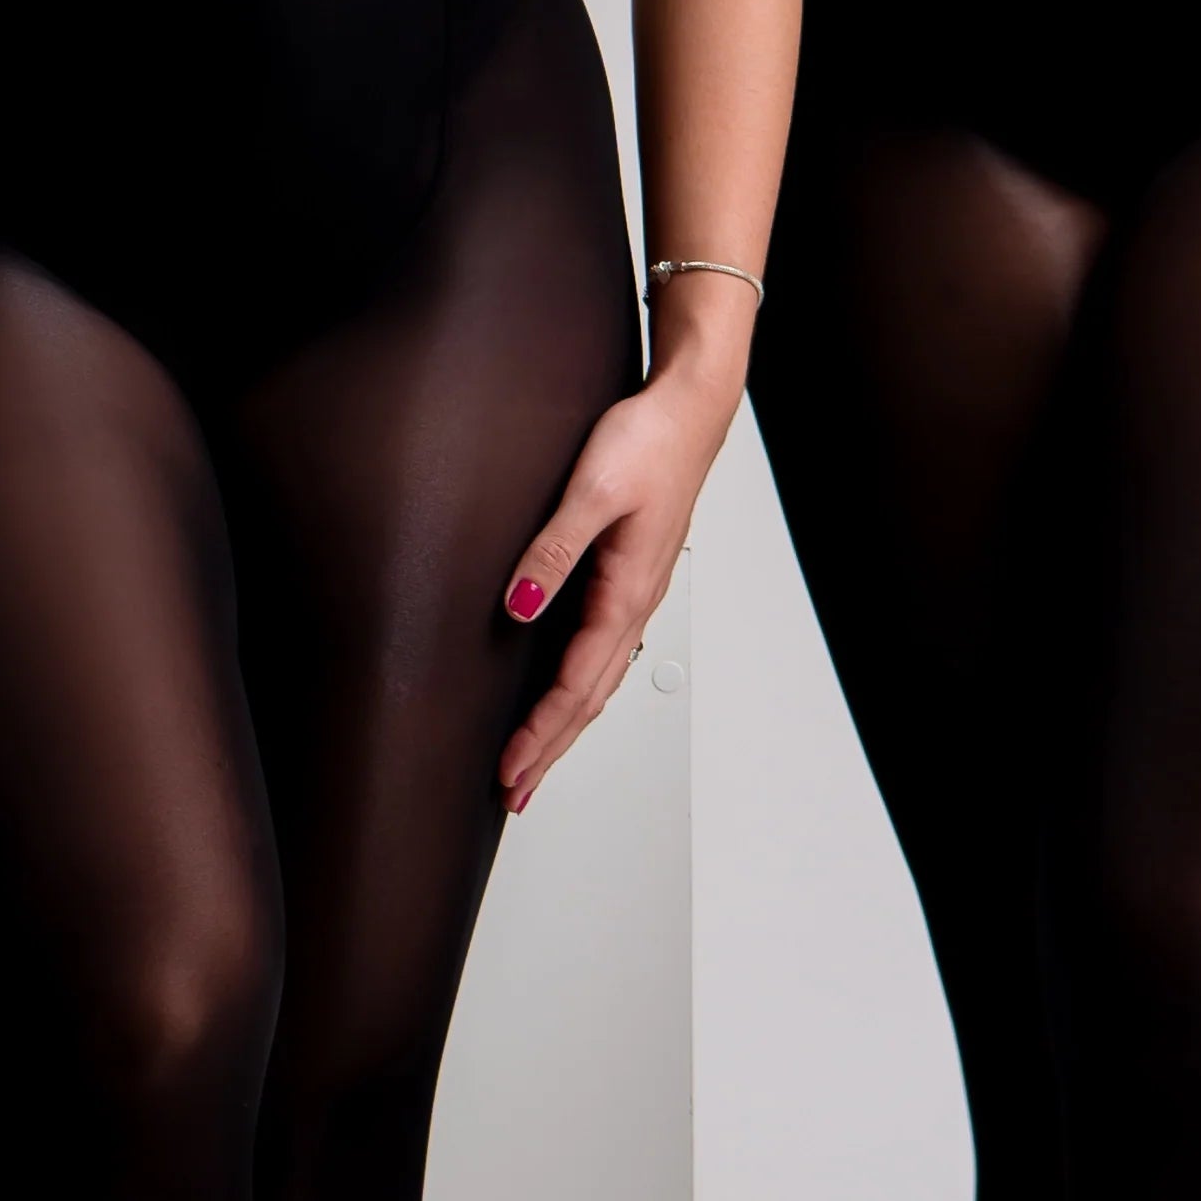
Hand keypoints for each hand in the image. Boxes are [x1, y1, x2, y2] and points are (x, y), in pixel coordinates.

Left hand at [493, 365, 736, 809]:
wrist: (691, 409)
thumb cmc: (648, 442)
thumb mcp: (592, 490)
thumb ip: (553, 549)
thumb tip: (520, 605)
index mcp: (627, 593)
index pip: (576, 684)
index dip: (542, 733)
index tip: (510, 771)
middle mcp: (636, 602)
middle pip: (590, 697)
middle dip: (552, 748)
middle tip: (515, 792)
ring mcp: (636, 592)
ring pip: (598, 678)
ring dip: (565, 724)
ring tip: (535, 759)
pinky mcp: (631, 575)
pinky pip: (603, 650)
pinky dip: (579, 687)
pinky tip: (565, 692)